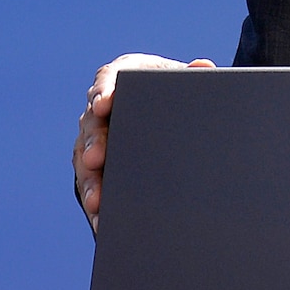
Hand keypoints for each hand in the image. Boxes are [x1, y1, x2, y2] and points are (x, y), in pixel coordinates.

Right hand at [74, 52, 215, 232]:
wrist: (165, 106)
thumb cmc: (169, 89)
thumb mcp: (179, 79)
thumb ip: (190, 75)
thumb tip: (204, 68)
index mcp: (118, 78)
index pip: (106, 81)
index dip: (103, 92)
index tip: (103, 103)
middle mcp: (99, 108)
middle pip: (92, 125)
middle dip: (95, 142)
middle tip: (97, 159)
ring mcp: (94, 137)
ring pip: (85, 159)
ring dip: (90, 181)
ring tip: (97, 202)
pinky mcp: (96, 165)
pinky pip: (92, 182)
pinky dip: (97, 201)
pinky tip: (102, 221)